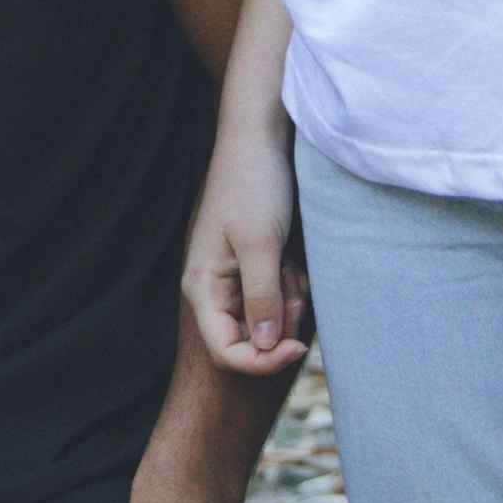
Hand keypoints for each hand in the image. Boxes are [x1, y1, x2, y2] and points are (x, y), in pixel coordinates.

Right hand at [183, 128, 310, 376]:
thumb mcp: (261, 242)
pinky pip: (276, 297)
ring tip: (291, 262)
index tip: (299, 346)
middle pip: (252, 338)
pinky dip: (290, 283)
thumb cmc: (253, 185)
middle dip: (281, 319)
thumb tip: (264, 346)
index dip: (263, 360)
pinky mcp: (252, 269)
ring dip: (289, 298)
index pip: (227, 351)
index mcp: (203, 288)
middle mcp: (213, 290)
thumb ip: (262, 297)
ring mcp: (233, 281)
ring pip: (269, 319)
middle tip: (293, 280)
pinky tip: (291, 257)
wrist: (259, 142)